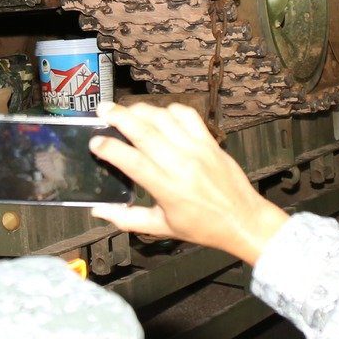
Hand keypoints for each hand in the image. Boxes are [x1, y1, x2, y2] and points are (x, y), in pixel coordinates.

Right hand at [88, 102, 288, 265]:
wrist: (243, 220)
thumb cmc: (203, 227)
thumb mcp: (162, 228)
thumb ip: (127, 219)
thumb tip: (98, 211)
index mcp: (168, 189)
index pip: (133, 161)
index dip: (110, 149)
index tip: (94, 142)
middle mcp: (182, 164)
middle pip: (145, 132)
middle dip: (119, 117)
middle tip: (102, 110)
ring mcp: (198, 149)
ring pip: (164, 118)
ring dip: (141, 110)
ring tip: (124, 110)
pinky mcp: (210, 142)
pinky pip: (187, 116)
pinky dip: (169, 110)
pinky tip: (158, 114)